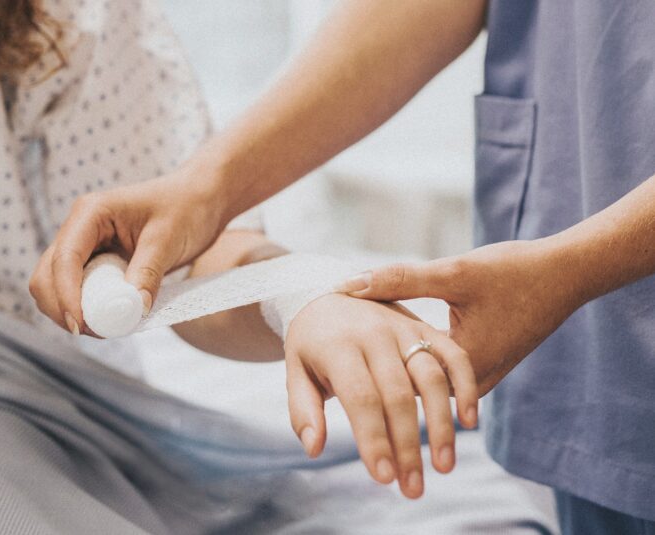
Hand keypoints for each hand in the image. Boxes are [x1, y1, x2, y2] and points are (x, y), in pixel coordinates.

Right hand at [29, 167, 226, 334]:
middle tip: (94, 332)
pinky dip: (86, 308)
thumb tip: (133, 309)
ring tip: (105, 328)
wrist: (200, 200)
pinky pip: (77, 290)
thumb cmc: (186, 208)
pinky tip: (110, 319)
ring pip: (55, 286)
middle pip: (47, 276)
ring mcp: (85, 246)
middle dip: (62, 308)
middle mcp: (80, 228)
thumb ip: (148, 272)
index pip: (64, 258)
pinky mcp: (96, 262)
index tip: (80, 325)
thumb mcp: (169, 239)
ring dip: (70, 311)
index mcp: (91, 213)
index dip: (66, 295)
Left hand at [284, 293, 477, 498]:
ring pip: (431, 378)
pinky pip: (453, 355)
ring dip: (441, 425)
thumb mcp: (294, 369)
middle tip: (413, 488)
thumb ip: (303, 409)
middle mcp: (374, 334)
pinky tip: (468, 421)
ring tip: (444, 467)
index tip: (384, 478)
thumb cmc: (311, 342)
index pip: (361, 398)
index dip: (374, 439)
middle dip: (407, 446)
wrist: (328, 294)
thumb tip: (313, 448)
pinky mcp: (424, 327)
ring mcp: (403, 328)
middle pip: (398, 395)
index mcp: (339, 346)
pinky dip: (465, 385)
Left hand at [339, 239, 581, 394]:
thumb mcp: (454, 273)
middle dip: (372, 382)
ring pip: (425, 385)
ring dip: (394, 374)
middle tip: (325, 372)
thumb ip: (401, 279)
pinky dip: (415, 364)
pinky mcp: (484, 362)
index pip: (398, 386)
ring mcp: (481, 374)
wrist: (567, 274)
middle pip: (410, 392)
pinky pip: (440, 374)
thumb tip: (349, 283)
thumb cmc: (515, 272)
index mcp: (462, 364)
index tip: (319, 365)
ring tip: (349, 361)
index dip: (358, 375)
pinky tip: (389, 349)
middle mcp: (473, 380)